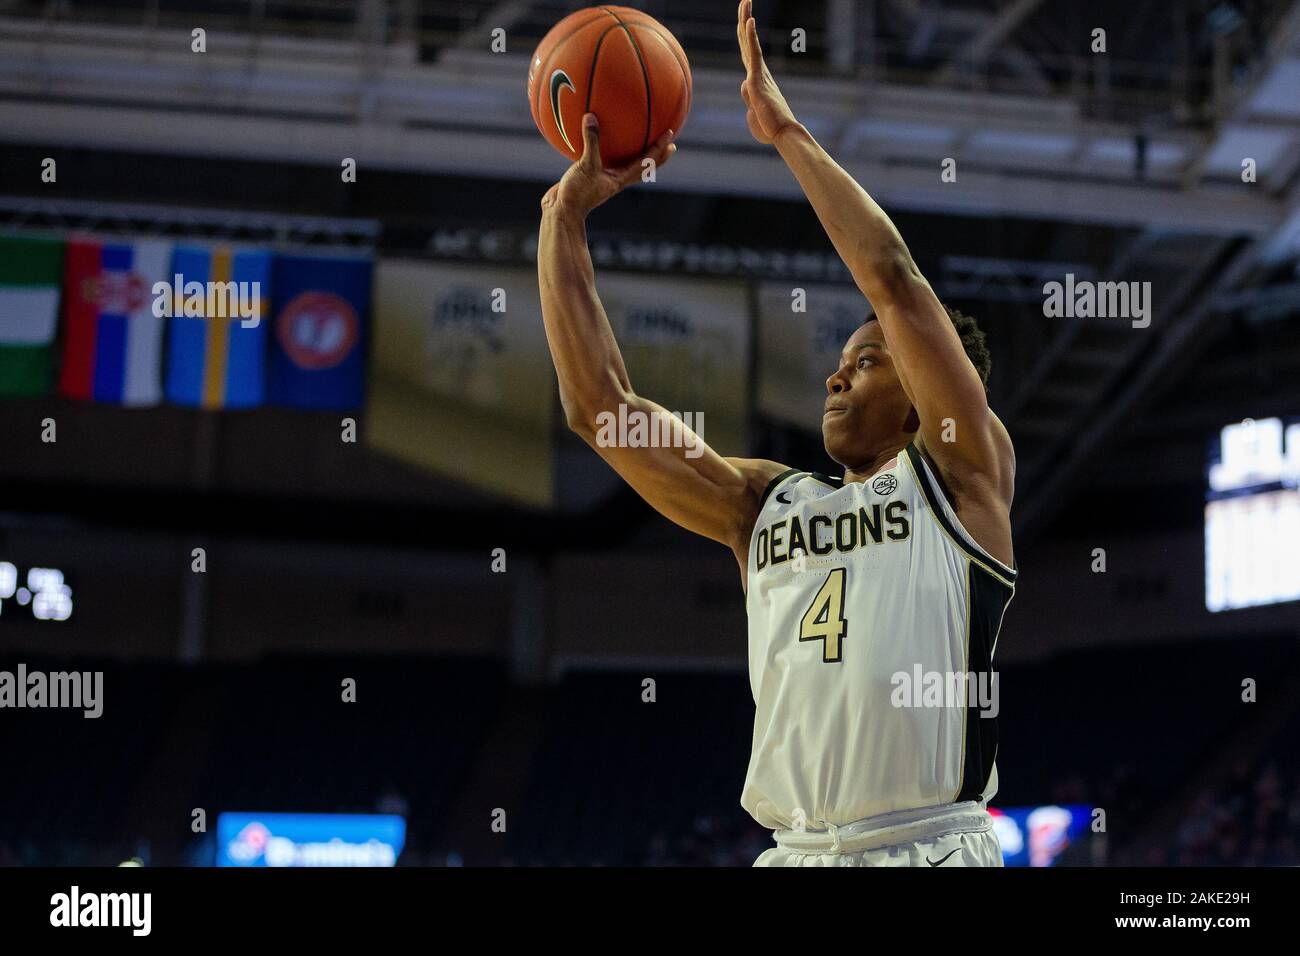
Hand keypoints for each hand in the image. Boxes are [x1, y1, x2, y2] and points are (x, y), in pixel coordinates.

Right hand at [541, 113, 675, 215]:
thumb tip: (591, 116)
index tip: (670, 136)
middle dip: (657, 156)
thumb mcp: (585, 166)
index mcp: (621, 179)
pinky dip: (607, 149)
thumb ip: (590, 142)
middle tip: (670, 144)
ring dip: (637, 154)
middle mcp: (616, 179)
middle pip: (643, 167)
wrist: (561, 212)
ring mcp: (604, 179)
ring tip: (641, 139)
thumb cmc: (576, 194)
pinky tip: (599, 137)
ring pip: (626, 164)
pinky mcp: (591, 176)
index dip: (658, 149)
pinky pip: (604, 159)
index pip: (646, 163)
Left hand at [737, 0, 799, 145]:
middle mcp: (759, 72)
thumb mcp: (754, 113)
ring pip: (749, 42)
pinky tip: (749, 21)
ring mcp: (759, 73)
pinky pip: (754, 53)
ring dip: (746, 20)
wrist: (782, 134)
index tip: (745, 18)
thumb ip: (749, 98)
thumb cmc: (770, 128)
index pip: (748, 52)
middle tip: (745, 1)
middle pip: (748, 41)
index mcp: (757, 79)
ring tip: (745, 1)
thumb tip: (746, 87)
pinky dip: (751, 36)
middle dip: (745, 20)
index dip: (745, 34)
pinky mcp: (758, 78)